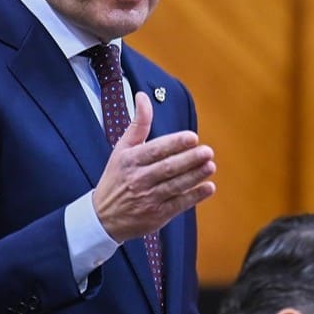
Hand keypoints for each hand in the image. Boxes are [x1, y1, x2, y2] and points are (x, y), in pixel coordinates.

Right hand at [93, 92, 216, 242]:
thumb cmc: (116, 178)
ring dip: (195, 176)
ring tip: (210, 166)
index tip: (192, 137)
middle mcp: (139, 179)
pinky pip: (178, 204)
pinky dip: (194, 196)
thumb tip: (143, 96)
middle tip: (207, 151)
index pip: (155, 150)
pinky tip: (208, 188)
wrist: (104, 217)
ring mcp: (148, 198)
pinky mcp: (157, 215)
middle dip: (189, 160)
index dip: (175, 144)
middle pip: (167, 168)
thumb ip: (138, 123)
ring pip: (175, 186)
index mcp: (131, 160)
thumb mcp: (122, 149)